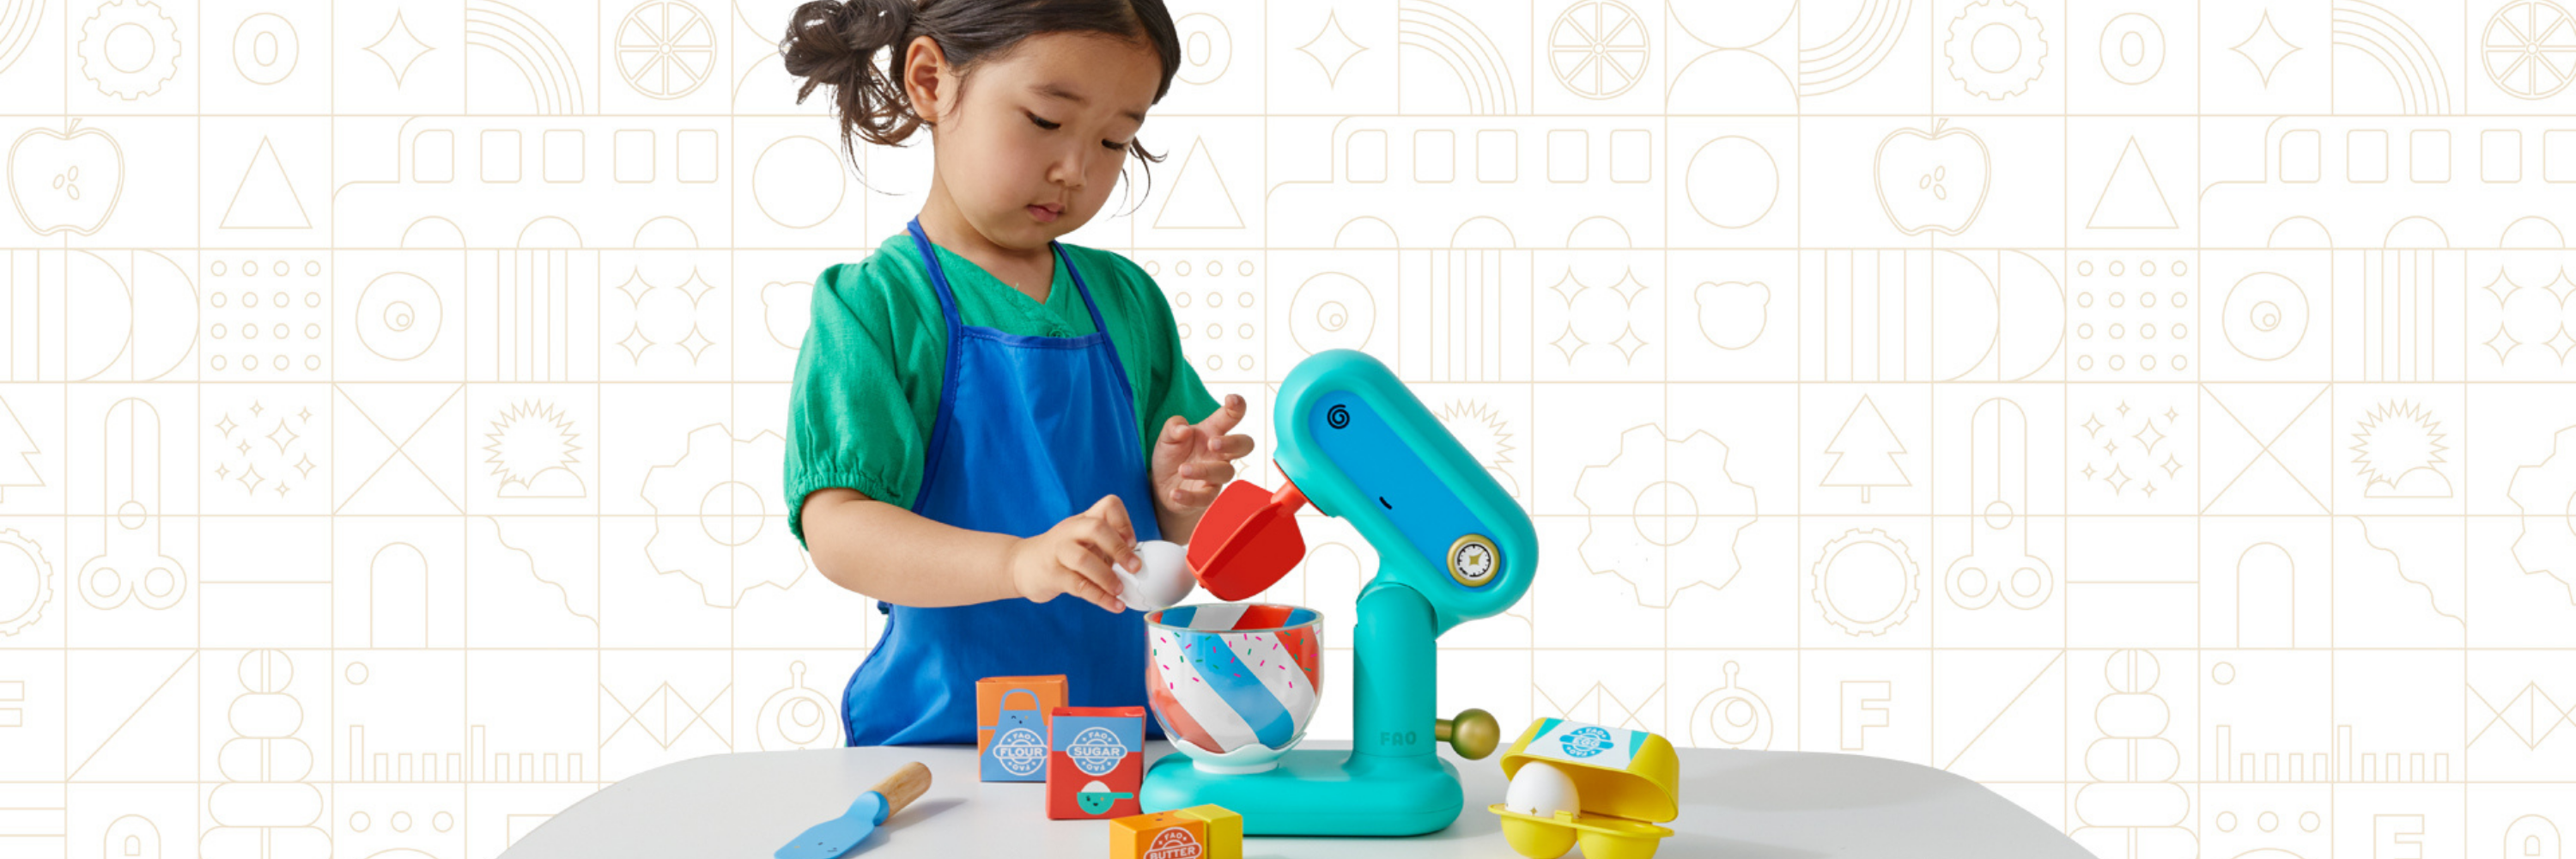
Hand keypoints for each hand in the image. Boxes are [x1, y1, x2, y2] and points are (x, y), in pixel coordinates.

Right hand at [1005, 494, 1139, 612]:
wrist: (1021, 565)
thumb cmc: (1063, 555)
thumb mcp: (1084, 542)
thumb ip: (1109, 548)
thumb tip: (1140, 566)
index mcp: (1084, 520)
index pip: (1109, 505)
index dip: (1124, 522)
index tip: (1133, 543)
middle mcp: (1070, 531)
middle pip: (1096, 528)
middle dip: (1119, 548)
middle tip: (1135, 568)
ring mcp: (1058, 551)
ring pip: (1083, 559)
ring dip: (1107, 577)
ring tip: (1120, 590)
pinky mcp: (1051, 574)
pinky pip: (1078, 585)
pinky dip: (1099, 597)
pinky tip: (1114, 605)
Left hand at [1150, 394, 1255, 534]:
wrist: (1162, 487)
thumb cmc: (1172, 456)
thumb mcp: (1167, 438)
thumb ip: (1173, 427)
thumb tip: (1184, 429)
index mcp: (1212, 432)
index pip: (1231, 417)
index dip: (1237, 407)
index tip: (1232, 399)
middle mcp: (1220, 453)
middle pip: (1244, 445)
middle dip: (1233, 442)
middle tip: (1213, 443)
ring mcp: (1216, 475)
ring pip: (1224, 472)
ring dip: (1204, 470)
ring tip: (1182, 469)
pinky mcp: (1207, 496)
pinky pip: (1205, 497)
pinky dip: (1189, 497)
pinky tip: (1175, 493)